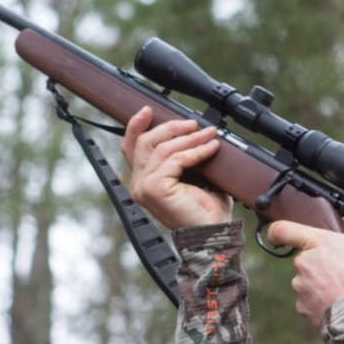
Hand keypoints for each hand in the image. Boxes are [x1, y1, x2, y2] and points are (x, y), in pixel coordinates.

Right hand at [120, 106, 232, 229]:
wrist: (212, 233)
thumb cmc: (206, 210)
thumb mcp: (194, 175)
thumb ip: (183, 156)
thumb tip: (192, 129)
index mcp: (144, 181)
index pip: (130, 147)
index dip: (135, 126)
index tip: (148, 110)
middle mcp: (139, 184)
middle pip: (145, 142)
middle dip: (171, 127)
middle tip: (193, 123)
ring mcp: (144, 187)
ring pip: (162, 148)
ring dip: (189, 137)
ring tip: (208, 133)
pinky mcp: (155, 188)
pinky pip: (176, 159)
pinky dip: (195, 151)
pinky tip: (210, 147)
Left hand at [267, 215, 343, 325]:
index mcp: (317, 242)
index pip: (283, 230)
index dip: (277, 232)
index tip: (277, 236)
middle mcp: (303, 263)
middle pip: (304, 259)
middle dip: (320, 264)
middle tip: (343, 272)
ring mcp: (300, 286)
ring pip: (307, 281)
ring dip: (321, 285)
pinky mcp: (302, 308)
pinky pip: (309, 301)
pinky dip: (321, 302)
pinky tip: (338, 304)